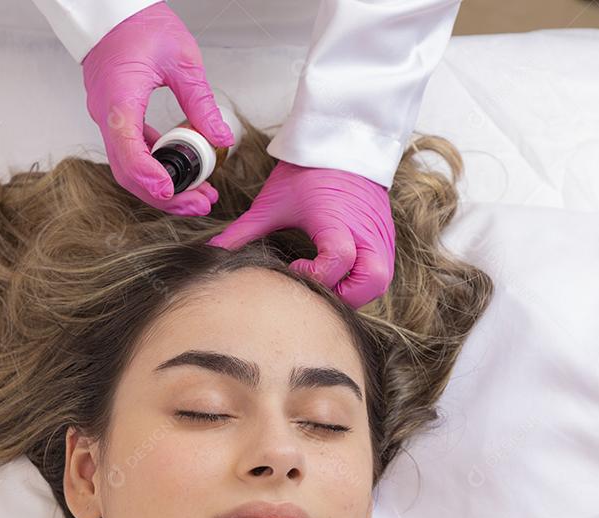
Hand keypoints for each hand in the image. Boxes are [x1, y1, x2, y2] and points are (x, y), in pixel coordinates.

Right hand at [81, 1, 233, 215]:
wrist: (111, 11)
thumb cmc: (139, 24)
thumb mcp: (181, 59)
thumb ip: (201, 102)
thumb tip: (221, 138)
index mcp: (119, 98)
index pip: (127, 149)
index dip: (148, 177)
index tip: (171, 192)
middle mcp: (106, 114)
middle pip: (128, 171)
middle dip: (164, 195)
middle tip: (199, 204)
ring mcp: (108, 118)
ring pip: (129, 167)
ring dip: (161, 185)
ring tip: (198, 195)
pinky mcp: (115, 117)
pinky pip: (131, 151)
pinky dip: (155, 166)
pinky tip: (182, 171)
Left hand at [207, 161, 396, 308]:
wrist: (342, 140)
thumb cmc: (307, 171)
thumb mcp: (273, 202)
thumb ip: (244, 231)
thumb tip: (214, 253)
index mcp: (336, 218)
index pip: (339, 259)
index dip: (317, 275)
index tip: (295, 268)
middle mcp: (365, 229)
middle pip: (373, 280)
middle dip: (346, 296)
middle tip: (317, 288)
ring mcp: (379, 233)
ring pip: (381, 280)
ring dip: (355, 290)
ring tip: (327, 282)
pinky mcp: (384, 235)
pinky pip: (382, 268)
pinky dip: (362, 279)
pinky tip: (339, 273)